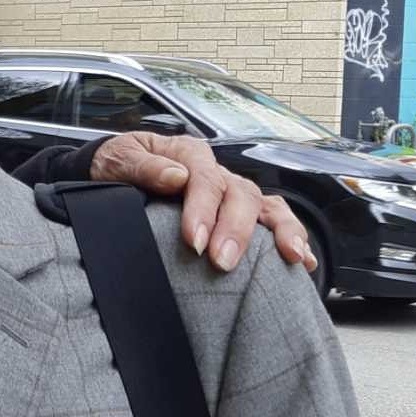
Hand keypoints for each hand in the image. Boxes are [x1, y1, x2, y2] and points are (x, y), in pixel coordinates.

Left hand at [91, 132, 315, 273]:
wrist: (113, 170)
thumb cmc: (115, 166)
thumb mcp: (118, 159)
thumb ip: (143, 166)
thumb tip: (176, 177)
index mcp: (188, 153)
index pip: (204, 179)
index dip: (202, 210)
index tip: (193, 241)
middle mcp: (216, 170)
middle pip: (240, 194)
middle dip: (235, 229)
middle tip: (222, 262)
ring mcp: (231, 190)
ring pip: (266, 205)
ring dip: (280, 231)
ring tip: (289, 258)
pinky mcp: (237, 210)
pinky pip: (272, 218)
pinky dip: (291, 236)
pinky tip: (302, 261)